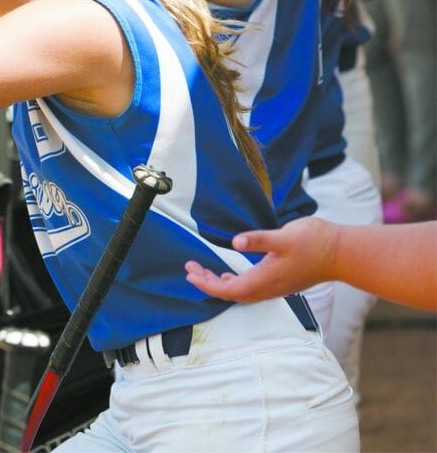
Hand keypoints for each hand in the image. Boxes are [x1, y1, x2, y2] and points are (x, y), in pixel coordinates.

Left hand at [184, 217, 338, 302]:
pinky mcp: (281, 281)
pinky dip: (236, 281)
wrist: (341, 253)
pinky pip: (251, 287)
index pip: (228, 289)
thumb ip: (258, 239)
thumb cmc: (314, 242)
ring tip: (203, 271)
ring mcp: (275, 286)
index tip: (191, 274)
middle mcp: (268, 288)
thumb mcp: (283, 236)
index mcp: (265, 279)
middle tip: (189, 269)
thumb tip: (236, 243)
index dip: (207, 284)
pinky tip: (231, 272)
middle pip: (231, 293)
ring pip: (241, 291)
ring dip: (221, 282)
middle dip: (208, 283)